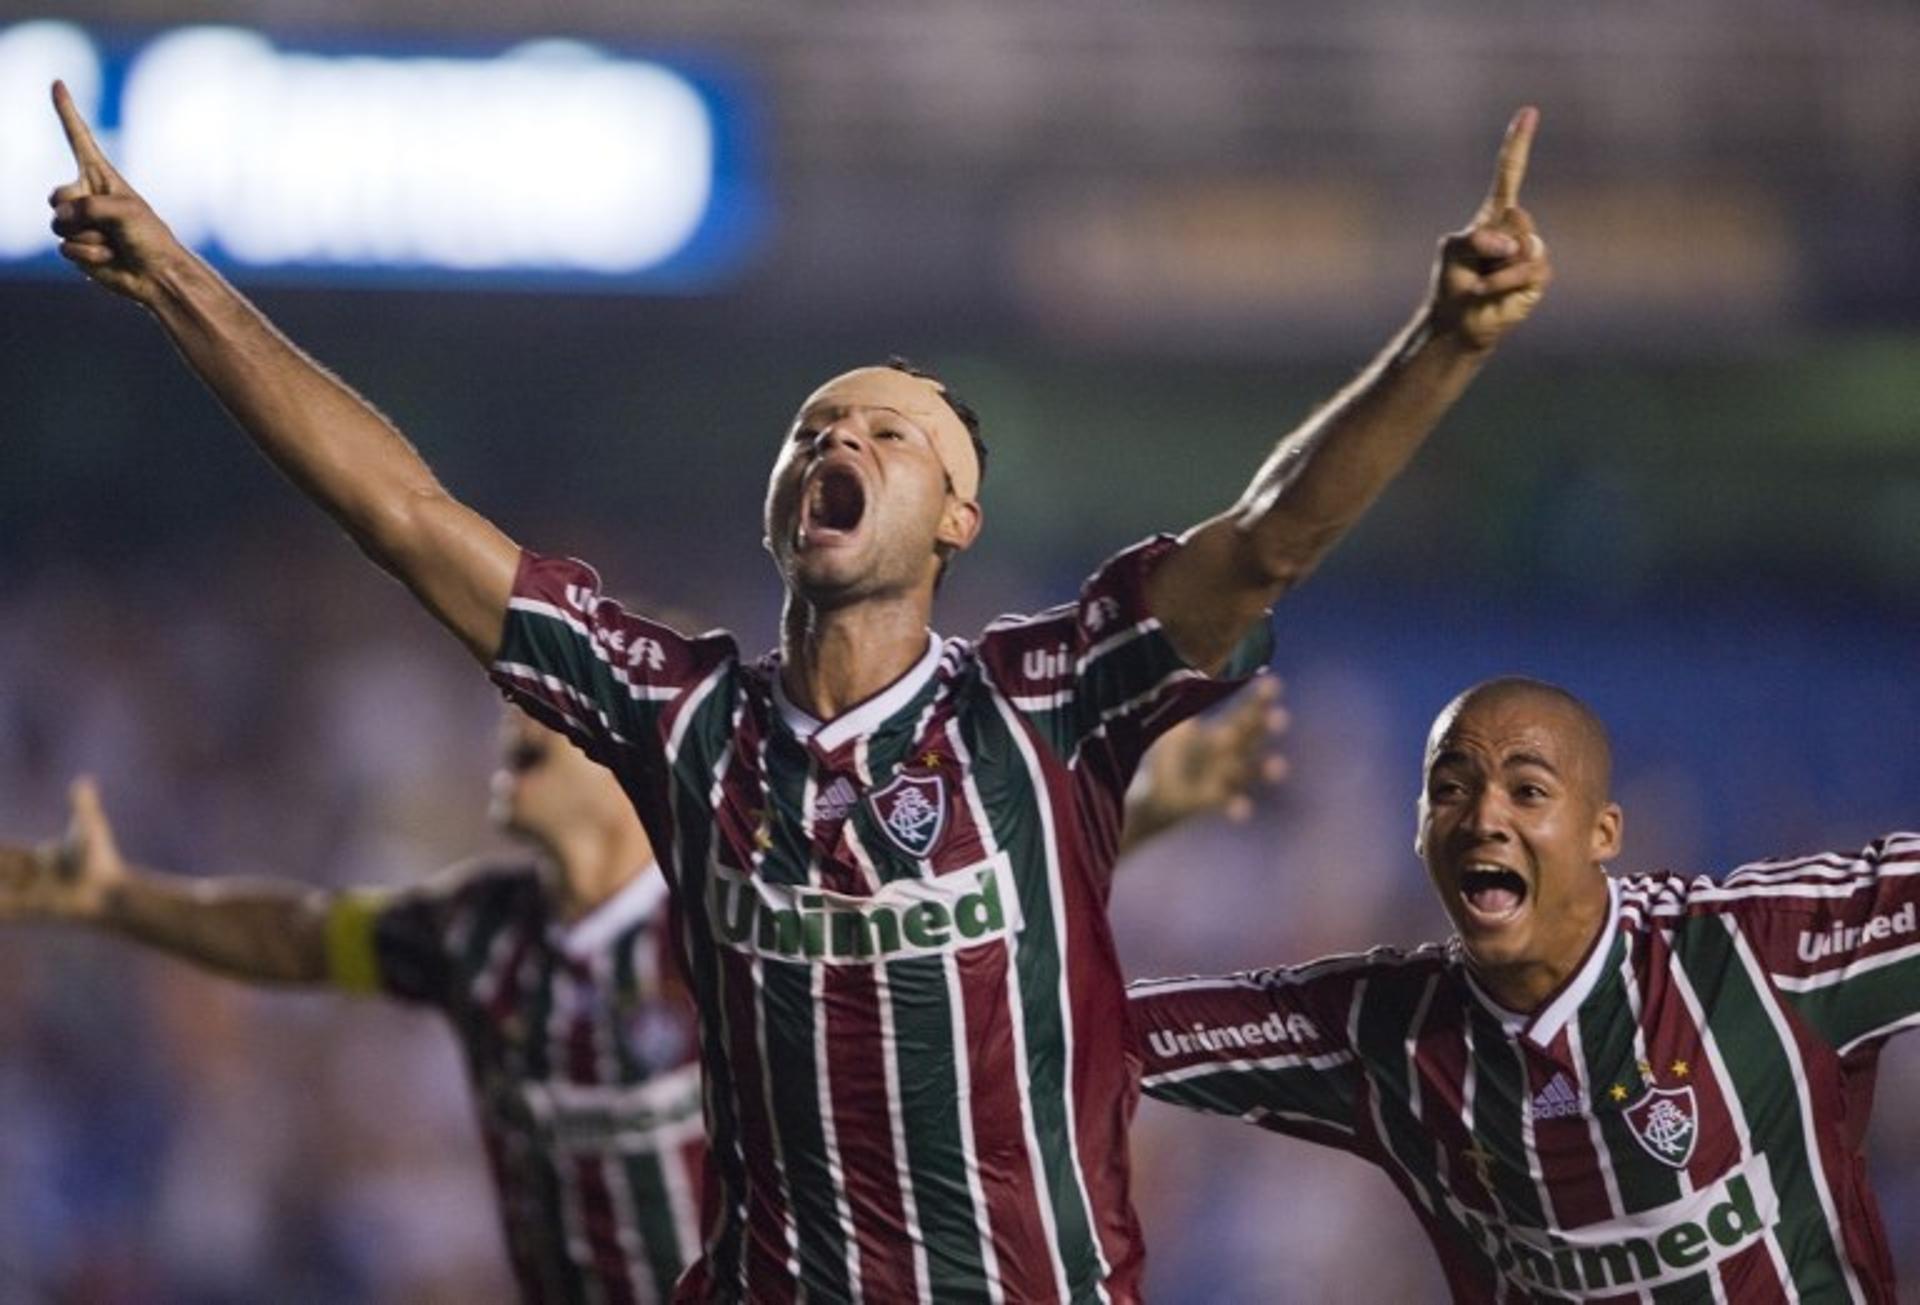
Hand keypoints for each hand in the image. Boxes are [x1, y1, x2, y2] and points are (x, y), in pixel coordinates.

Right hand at [0, 778, 126, 922]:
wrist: (109, 889)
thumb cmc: (102, 860)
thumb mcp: (88, 827)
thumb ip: (82, 805)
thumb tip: (83, 779)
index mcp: (38, 860)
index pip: (7, 853)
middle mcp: (30, 878)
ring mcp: (29, 894)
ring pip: (0, 889)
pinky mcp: (31, 909)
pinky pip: (5, 909)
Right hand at [46, 80, 188, 303]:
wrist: (156, 275)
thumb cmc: (149, 238)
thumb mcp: (124, 210)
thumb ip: (87, 207)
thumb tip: (60, 220)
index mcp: (101, 177)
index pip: (79, 138)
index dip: (67, 111)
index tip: (58, 83)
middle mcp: (86, 196)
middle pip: (57, 196)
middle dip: (81, 213)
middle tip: (111, 227)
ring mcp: (78, 221)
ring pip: (58, 224)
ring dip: (89, 237)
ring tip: (114, 244)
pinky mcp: (75, 245)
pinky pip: (65, 248)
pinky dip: (89, 255)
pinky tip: (109, 259)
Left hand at [1136, 675, 1289, 829]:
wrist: (1156, 797)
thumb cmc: (1169, 758)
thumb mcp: (1173, 733)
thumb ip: (1183, 720)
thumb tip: (1188, 707)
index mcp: (1221, 732)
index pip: (1244, 713)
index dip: (1258, 699)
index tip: (1274, 684)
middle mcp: (1228, 754)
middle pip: (1250, 738)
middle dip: (1264, 727)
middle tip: (1281, 717)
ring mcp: (1223, 778)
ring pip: (1247, 771)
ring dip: (1264, 770)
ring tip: (1279, 766)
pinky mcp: (1211, 800)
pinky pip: (1226, 802)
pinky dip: (1236, 807)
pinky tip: (1245, 810)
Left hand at [1429, 106, 1550, 350]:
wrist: (1459, 320)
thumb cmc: (1454, 282)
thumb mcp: (1455, 250)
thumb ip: (1477, 239)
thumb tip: (1509, 244)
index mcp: (1494, 215)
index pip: (1510, 173)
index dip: (1518, 144)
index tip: (1529, 112)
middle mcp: (1517, 229)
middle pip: (1515, 215)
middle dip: (1490, 241)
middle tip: (1476, 264)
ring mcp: (1531, 251)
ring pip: (1522, 244)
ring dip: (1494, 268)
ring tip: (1480, 283)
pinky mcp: (1538, 276)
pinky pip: (1525, 268)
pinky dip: (1500, 281)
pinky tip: (1485, 291)